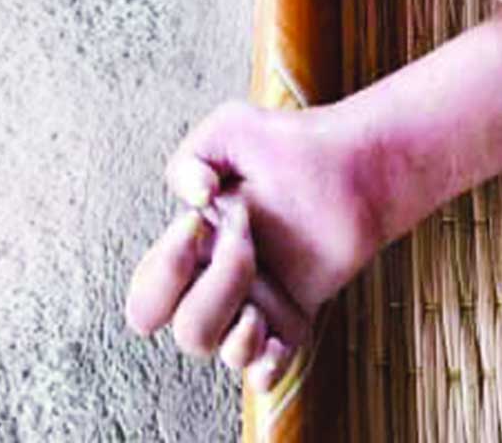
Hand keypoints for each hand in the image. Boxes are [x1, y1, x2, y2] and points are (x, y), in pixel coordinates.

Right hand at [124, 101, 379, 390]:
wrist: (354, 167)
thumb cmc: (290, 145)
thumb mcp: (228, 129)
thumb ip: (188, 159)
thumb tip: (194, 203)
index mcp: (189, 251)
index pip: (147, 298)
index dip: (165, 270)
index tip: (200, 220)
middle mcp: (213, 285)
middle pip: (182, 329)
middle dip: (214, 284)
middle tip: (247, 238)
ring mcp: (253, 306)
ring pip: (218, 351)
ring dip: (238, 323)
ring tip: (266, 285)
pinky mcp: (292, 321)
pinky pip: (265, 373)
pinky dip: (266, 367)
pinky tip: (276, 335)